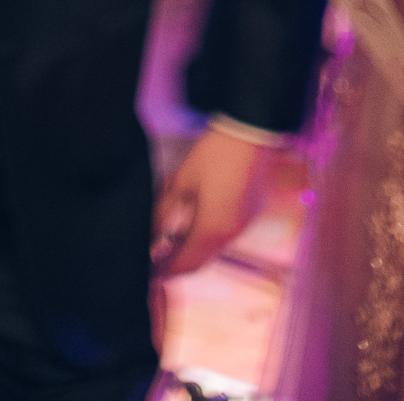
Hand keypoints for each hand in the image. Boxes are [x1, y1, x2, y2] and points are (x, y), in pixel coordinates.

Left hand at [150, 127, 274, 281]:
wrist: (251, 133)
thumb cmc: (213, 155)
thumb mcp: (182, 181)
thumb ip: (164, 210)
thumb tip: (150, 232)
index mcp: (213, 230)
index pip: (187, 264)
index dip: (168, 269)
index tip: (153, 268)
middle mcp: (232, 234)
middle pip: (202, 258)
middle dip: (181, 257)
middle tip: (161, 249)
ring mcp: (245, 225)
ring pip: (216, 246)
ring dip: (196, 243)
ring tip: (178, 227)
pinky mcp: (253, 213)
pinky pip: (229, 233)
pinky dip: (211, 232)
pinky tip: (200, 212)